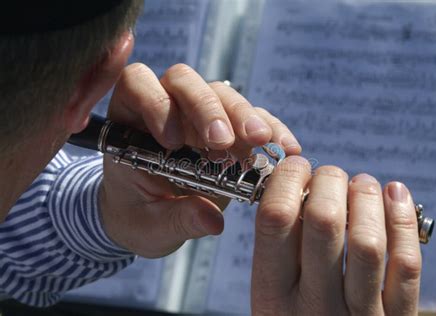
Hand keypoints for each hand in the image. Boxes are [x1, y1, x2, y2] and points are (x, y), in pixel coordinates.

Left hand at [99, 63, 300, 257]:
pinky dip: (270, 128)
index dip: (154, 101)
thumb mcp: (151, 226)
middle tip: (223, 141)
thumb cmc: (139, 216)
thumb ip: (177, 220)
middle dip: (206, 107)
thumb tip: (212, 219)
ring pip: (221, 94)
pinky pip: (252, 116)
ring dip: (242, 114)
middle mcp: (166, 109)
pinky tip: (285, 147)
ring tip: (261, 141)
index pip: (137, 84)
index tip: (172, 141)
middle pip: (185, 82)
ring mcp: (200, 117)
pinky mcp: (230, 129)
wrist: (154, 219)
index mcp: (131, 122)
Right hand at [252, 159, 420, 315]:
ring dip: (366, 196)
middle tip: (328, 175)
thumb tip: (298, 188)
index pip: (276, 220)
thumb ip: (278, 249)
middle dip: (328, 180)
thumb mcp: (271, 295)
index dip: (288, 181)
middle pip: (324, 222)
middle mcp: (314, 306)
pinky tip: (394, 195)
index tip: (296, 168)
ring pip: (369, 241)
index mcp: (272, 296)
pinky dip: (402, 221)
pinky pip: (406, 265)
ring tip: (360, 183)